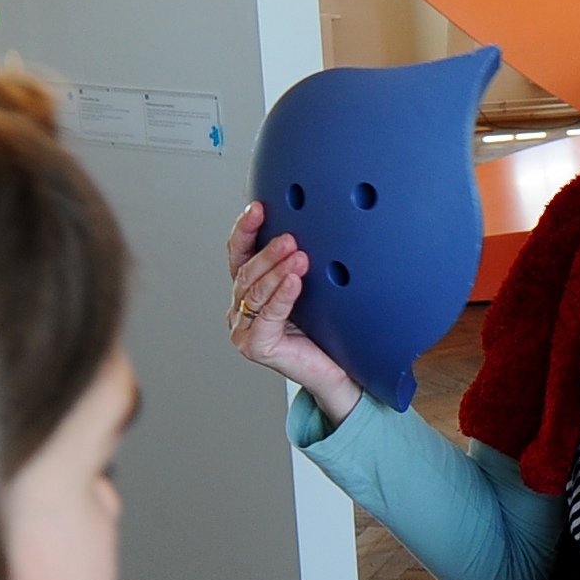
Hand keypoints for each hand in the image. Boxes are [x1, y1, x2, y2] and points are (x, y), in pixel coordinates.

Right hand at [225, 203, 364, 424]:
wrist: (340, 371)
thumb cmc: (326, 330)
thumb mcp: (312, 287)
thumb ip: (301, 261)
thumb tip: (312, 223)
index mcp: (249, 289)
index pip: (239, 253)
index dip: (246, 229)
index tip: (259, 208)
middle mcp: (241, 308)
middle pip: (246, 271)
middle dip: (267, 251)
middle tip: (290, 238)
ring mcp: (244, 329)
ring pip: (254, 291)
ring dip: (276, 270)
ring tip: (298, 256)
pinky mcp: (256, 347)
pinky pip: (267, 317)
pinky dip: (281, 297)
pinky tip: (294, 282)